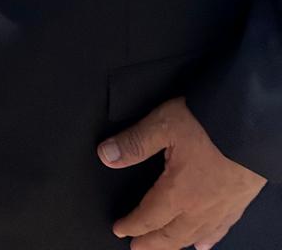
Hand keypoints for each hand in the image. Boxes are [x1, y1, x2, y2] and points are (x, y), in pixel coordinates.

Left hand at [98, 96, 265, 247]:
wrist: (253, 124)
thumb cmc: (209, 122)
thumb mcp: (164, 123)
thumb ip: (135, 142)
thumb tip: (106, 156)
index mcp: (178, 191)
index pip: (149, 216)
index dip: (132, 225)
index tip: (120, 230)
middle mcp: (200, 207)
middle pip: (171, 234)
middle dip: (152, 243)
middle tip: (136, 248)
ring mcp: (222, 207)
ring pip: (195, 236)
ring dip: (176, 244)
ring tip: (164, 248)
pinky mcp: (239, 201)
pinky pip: (221, 229)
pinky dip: (209, 239)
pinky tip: (204, 244)